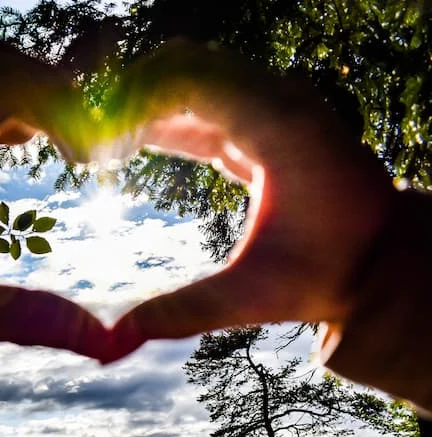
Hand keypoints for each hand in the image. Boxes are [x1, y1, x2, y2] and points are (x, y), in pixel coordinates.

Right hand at [97, 41, 431, 411]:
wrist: (383, 262)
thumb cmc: (326, 275)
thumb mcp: (254, 297)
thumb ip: (184, 311)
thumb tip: (115, 337)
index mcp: (279, 128)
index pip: (188, 80)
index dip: (131, 104)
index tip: (94, 147)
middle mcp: (278, 102)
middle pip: (183, 65)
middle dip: (127, 96)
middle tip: (87, 143)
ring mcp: (272, 106)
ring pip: (190, 76)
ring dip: (141, 104)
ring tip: (100, 149)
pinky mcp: (262, 122)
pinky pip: (201, 100)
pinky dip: (161, 117)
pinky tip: (126, 148)